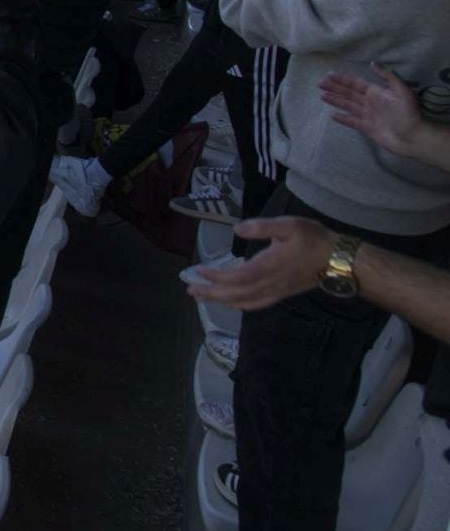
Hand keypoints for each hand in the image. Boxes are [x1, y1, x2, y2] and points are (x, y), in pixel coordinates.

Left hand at [187, 218, 338, 311]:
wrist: (340, 261)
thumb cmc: (314, 240)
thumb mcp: (289, 226)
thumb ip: (262, 227)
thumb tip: (237, 229)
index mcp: (268, 266)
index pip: (236, 276)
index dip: (216, 276)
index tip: (198, 271)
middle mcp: (269, 283)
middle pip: (235, 293)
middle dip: (212, 292)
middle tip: (190, 290)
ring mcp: (276, 291)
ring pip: (244, 301)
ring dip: (221, 300)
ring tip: (203, 297)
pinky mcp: (282, 294)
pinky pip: (257, 304)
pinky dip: (240, 304)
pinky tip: (232, 303)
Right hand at [320, 65, 429, 156]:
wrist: (413, 136)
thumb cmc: (408, 113)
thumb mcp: (401, 90)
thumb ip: (387, 76)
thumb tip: (372, 63)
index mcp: (377, 92)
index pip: (356, 84)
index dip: (343, 79)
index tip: (329, 75)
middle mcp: (370, 102)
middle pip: (349, 93)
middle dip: (335, 88)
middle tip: (320, 83)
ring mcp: (368, 115)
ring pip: (348, 105)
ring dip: (335, 100)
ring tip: (322, 96)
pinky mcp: (367, 128)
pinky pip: (352, 121)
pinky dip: (342, 119)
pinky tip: (332, 116)